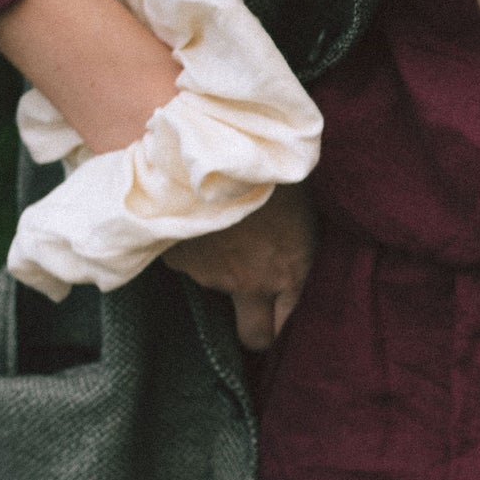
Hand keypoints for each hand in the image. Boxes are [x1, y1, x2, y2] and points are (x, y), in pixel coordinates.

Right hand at [162, 183, 318, 350]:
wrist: (223, 142)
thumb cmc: (273, 170)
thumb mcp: (301, 209)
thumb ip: (295, 248)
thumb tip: (292, 260)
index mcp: (290, 271)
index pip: (290, 326)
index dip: (287, 326)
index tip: (282, 318)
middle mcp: (251, 282)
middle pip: (256, 337)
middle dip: (257, 330)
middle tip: (255, 310)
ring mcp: (210, 274)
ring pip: (218, 289)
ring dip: (222, 268)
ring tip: (227, 230)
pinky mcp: (178, 259)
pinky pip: (188, 262)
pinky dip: (192, 247)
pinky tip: (201, 220)